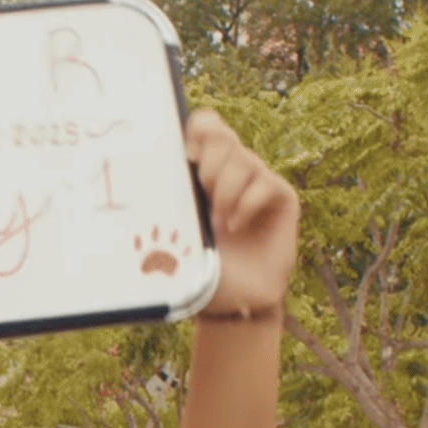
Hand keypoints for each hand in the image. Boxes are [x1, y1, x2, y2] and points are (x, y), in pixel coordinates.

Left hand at [185, 111, 297, 321]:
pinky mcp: (282, 197)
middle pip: (221, 135)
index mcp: (204, 170)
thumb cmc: (197, 266)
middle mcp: (232, 170)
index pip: (205, 125)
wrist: (230, 301)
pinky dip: (247, 204)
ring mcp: (258, 181)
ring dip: (225, 191)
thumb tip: (146, 169)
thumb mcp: (175, 229)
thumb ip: (169, 197)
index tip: (186, 158)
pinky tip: (237, 227)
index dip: (197, 130)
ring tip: (219, 224)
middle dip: (208, 164)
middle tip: (203, 196)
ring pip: (242, 159)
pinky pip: (265, 182)